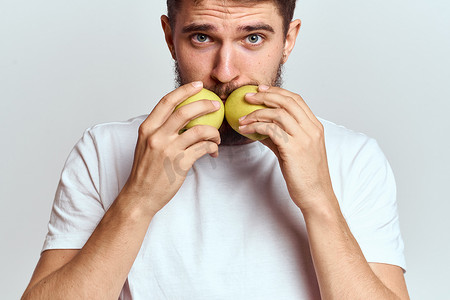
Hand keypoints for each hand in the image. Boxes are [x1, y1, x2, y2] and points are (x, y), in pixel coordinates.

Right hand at [121, 81, 220, 215]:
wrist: (140, 195)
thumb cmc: (145, 170)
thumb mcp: (146, 144)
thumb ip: (160, 129)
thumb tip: (180, 116)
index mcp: (147, 128)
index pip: (167, 102)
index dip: (184, 90)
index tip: (198, 85)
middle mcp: (156, 136)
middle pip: (185, 111)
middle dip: (204, 105)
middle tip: (216, 105)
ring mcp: (168, 150)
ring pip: (199, 130)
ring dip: (213, 131)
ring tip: (217, 136)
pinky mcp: (180, 163)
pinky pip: (203, 148)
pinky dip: (212, 147)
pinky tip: (213, 151)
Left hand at [238, 85, 334, 212]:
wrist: (316, 195)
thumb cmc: (305, 175)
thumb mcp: (294, 151)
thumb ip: (280, 137)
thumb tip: (260, 128)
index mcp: (315, 126)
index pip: (296, 100)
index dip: (277, 91)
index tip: (261, 90)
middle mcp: (312, 129)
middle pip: (287, 101)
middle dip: (265, 96)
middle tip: (248, 97)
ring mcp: (304, 138)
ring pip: (278, 113)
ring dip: (256, 113)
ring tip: (242, 118)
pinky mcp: (293, 149)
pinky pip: (271, 130)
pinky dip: (256, 127)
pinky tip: (246, 130)